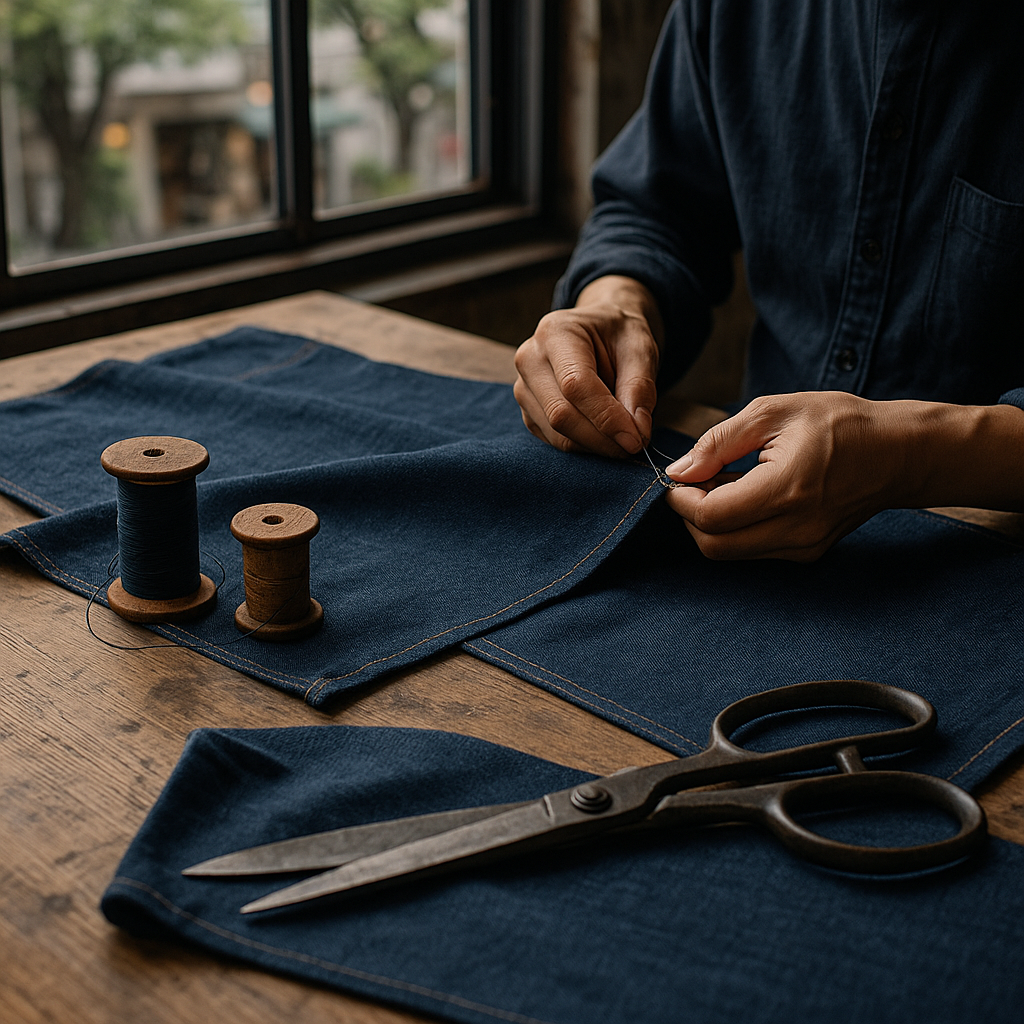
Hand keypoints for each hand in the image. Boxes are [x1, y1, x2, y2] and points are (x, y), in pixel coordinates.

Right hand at [514, 276, 662, 457]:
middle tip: (636, 444)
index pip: (575, 385)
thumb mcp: (640, 347)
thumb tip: (637, 432)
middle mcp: (530, 360)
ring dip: (596, 445)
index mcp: (556, 333)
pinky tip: (604, 434)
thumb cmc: (618, 334)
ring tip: (623, 435)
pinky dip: (585, 445)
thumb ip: (640, 387)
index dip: (607, 417)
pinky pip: (555, 440)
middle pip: (561, 414)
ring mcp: (524, 388)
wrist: (598, 330)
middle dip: (602, 438)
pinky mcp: (528, 412)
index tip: (637, 439)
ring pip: (557, 433)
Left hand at [664, 392, 918, 560]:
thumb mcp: (772, 412)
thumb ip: (718, 442)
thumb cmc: (838, 423)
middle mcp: (797, 529)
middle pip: (714, 545)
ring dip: (713, 523)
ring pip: (730, 552)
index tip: (679, 476)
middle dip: (691, 516)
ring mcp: (804, 547)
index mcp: (788, 489)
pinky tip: (746, 496)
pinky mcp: (807, 553)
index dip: (682, 499)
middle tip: (696, 482)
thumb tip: (678, 471)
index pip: (711, 516)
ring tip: (724, 483)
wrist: (898, 452)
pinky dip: (736, 528)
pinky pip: (752, 550)